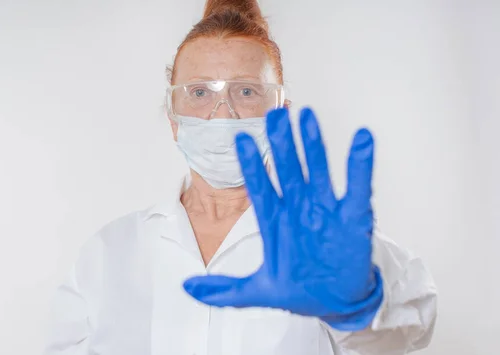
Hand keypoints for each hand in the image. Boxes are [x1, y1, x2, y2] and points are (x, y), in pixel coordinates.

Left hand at [183, 107, 383, 330]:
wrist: (335, 303)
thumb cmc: (297, 289)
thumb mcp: (257, 291)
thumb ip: (224, 289)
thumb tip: (187, 287)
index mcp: (274, 220)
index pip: (259, 188)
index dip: (251, 166)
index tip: (241, 140)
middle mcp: (298, 208)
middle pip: (287, 169)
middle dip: (280, 143)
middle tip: (274, 115)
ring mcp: (325, 210)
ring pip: (317, 170)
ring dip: (313, 144)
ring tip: (307, 116)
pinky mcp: (354, 217)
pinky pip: (357, 187)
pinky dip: (361, 164)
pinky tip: (362, 138)